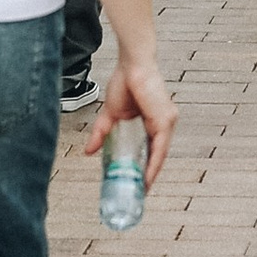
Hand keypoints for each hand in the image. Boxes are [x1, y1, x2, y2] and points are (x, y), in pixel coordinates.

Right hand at [87, 55, 176, 186]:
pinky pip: (160, 148)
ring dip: (150, 174)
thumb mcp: (110, 114)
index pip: (152, 150)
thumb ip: (102, 132)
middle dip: (147, 175)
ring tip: (141, 191)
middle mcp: (165, 122)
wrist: (131, 63)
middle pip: (157, 155)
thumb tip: (89, 151)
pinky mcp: (164, 119)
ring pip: (160, 154)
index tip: (137, 184)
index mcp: (154, 120)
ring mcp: (167, 120)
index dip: (145, 168)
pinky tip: (147, 177)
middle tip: (137, 193)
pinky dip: (153, 164)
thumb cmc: (124, 81)